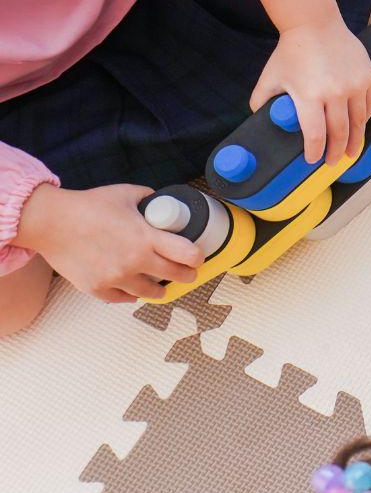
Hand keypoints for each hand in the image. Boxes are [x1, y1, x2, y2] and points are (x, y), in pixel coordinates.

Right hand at [13, 184, 203, 303]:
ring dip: (160, 288)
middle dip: (186, 274)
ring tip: (160, 283)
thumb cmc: (87, 206)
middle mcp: (134, 261)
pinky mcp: (97, 288)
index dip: (197, 257)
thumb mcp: (126, 193)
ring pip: (152, 293)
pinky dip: (131, 294)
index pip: (188, 255)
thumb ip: (149, 199)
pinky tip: (133, 288)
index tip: (197, 256)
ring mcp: (115, 278)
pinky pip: (123, 299)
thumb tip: (162, 202)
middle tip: (187, 272)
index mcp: (146, 238)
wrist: (49, 222)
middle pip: (176, 276)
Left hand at [250, 19, 370, 166]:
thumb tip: (260, 122)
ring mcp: (355, 84)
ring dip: (355, 140)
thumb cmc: (290, 52)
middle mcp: (335, 93)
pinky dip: (365, 118)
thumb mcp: (270, 78)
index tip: (313, 160)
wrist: (315, 23)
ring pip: (359, 122)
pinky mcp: (367, 77)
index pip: (315, 135)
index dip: (315, 152)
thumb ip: (261, 102)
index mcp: (309, 96)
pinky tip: (360, 126)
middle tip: (334, 163)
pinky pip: (369, 105)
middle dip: (337, 153)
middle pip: (340, 133)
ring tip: (352, 152)